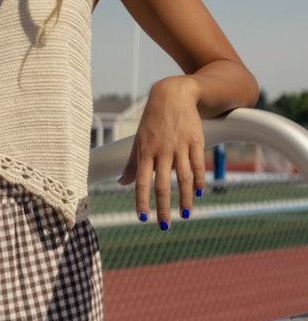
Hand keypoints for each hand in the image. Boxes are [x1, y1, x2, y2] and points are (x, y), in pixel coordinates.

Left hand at [118, 77, 205, 226]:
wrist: (174, 94)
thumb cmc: (153, 121)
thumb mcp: (139, 140)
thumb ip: (132, 164)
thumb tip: (121, 184)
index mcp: (145, 152)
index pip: (141, 182)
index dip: (141, 201)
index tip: (142, 219)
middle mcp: (162, 151)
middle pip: (163, 185)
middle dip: (163, 208)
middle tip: (164, 226)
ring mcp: (180, 146)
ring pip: (184, 179)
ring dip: (185, 199)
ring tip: (185, 215)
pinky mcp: (196, 141)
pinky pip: (198, 165)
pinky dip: (199, 181)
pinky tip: (199, 194)